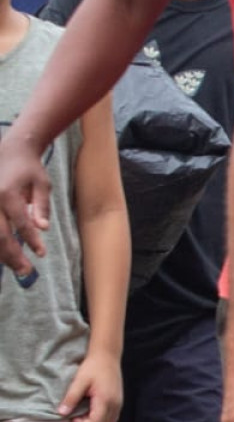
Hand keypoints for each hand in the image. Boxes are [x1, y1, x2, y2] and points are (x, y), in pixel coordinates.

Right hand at [0, 130, 51, 277]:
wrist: (10, 151)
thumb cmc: (29, 169)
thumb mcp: (42, 184)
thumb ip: (42, 206)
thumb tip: (42, 228)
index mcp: (9, 194)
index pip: (21, 223)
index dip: (31, 241)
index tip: (41, 254)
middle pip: (0, 234)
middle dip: (12, 254)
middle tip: (26, 270)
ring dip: (2, 253)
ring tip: (16, 267)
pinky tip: (4, 255)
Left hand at [59, 351, 121, 421]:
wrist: (107, 356)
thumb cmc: (93, 367)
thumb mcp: (79, 381)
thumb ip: (71, 398)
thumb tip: (61, 413)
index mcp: (105, 400)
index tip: (71, 417)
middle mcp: (115, 405)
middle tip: (77, 416)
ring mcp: (119, 404)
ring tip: (84, 413)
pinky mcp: (119, 401)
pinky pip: (112, 418)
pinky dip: (101, 419)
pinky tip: (92, 409)